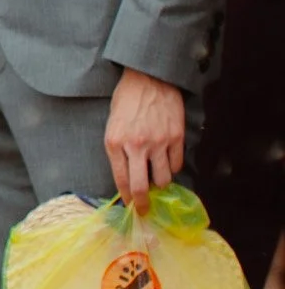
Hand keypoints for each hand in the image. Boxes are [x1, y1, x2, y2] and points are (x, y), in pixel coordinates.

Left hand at [104, 67, 184, 211]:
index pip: (121, 180)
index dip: (127, 198)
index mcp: (114, 142)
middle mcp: (135, 146)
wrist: (148, 79)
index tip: (131, 206)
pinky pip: (176, 164)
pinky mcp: (176, 138)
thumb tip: (128, 177)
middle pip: (142, 187)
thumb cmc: (125, 101)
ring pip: (164, 179)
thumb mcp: (112, 125)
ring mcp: (158, 142)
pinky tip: (167, 163)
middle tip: (146, 210)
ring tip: (156, 181)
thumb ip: (118, 150)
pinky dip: (172, 168)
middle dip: (144, 204)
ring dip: (160, 185)